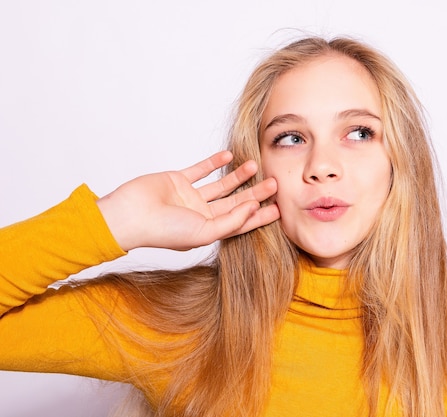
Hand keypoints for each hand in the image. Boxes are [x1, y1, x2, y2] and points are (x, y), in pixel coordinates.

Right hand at [96, 151, 278, 250]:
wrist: (130, 215)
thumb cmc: (164, 230)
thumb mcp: (204, 231)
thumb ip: (231, 221)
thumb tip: (254, 208)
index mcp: (208, 230)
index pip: (240, 222)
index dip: (260, 216)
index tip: (280, 208)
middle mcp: (201, 214)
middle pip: (235, 202)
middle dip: (254, 193)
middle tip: (275, 182)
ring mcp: (190, 197)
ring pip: (220, 185)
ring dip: (238, 175)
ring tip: (256, 165)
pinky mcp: (178, 180)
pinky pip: (201, 170)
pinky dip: (214, 162)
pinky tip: (230, 154)